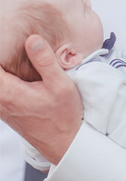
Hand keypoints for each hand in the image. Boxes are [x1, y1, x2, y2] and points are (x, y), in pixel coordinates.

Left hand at [0, 35, 82, 164]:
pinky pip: (0, 89)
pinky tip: (16, 70)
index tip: (4, 36)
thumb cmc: (64, 116)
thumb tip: (32, 39)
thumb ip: (44, 61)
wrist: (65, 144)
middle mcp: (0, 101)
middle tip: (7, 39)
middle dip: (2, 59)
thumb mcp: (60, 85)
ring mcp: (2, 107)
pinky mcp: (7, 109)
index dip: (0, 49)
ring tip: (14, 54)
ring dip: (3, 69)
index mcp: (8, 92)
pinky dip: (5, 78)